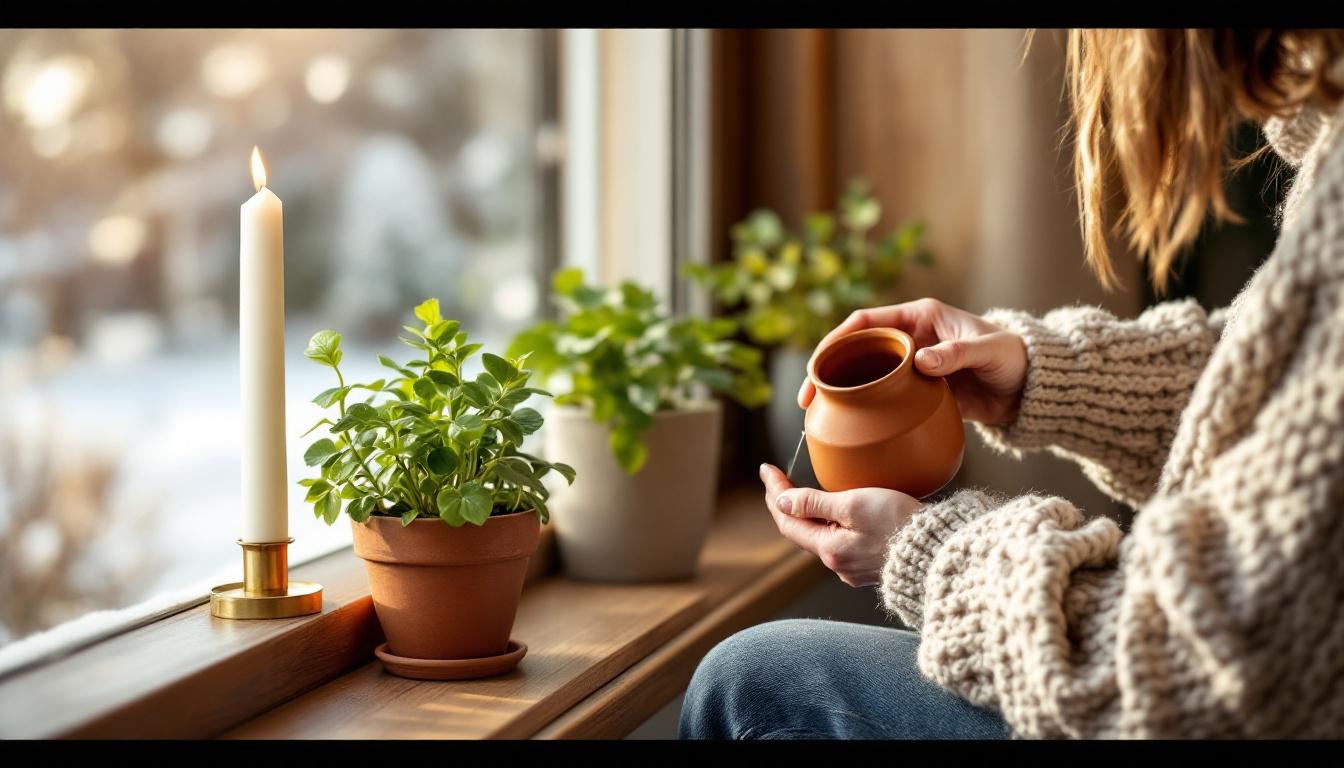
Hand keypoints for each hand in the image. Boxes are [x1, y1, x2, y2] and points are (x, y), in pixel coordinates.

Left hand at [759, 463, 921, 586]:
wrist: (938, 552)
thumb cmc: (900, 524)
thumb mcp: (853, 504)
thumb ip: (815, 503)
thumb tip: (781, 502)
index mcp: (829, 549)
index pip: (787, 520)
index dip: (774, 493)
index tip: (766, 469)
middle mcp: (837, 564)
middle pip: (799, 531)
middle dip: (784, 503)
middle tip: (776, 478)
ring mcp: (853, 568)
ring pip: (819, 538)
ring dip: (806, 515)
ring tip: (798, 492)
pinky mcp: (869, 567)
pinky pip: (838, 543)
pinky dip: (827, 525)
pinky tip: (831, 514)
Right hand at [796, 298, 1027, 425]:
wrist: (1031, 389)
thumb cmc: (1014, 359)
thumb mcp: (988, 352)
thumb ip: (956, 353)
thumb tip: (921, 360)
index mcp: (919, 318)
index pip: (866, 323)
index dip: (837, 340)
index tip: (818, 363)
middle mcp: (910, 339)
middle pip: (857, 352)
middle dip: (827, 371)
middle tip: (807, 398)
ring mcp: (911, 367)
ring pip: (865, 378)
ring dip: (840, 394)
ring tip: (817, 415)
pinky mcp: (917, 392)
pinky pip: (883, 400)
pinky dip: (863, 411)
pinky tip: (848, 428)